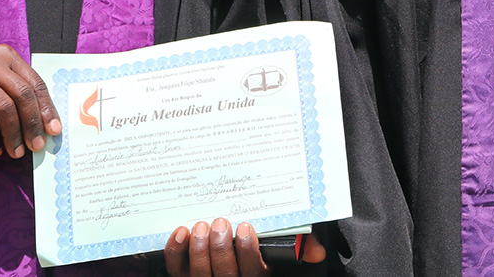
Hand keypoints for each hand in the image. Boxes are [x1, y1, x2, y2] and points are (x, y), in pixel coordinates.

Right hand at [0, 43, 59, 157]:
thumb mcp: (0, 90)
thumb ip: (20, 100)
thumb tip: (47, 127)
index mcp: (5, 55)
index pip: (34, 82)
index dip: (46, 108)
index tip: (54, 129)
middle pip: (22, 94)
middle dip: (32, 123)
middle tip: (37, 145)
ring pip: (5, 109)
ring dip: (14, 136)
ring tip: (16, 152)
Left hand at [164, 220, 325, 275]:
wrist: (226, 259)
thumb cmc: (254, 250)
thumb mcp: (282, 251)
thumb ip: (301, 246)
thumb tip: (317, 251)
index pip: (253, 272)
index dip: (247, 252)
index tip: (244, 227)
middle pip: (225, 275)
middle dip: (221, 249)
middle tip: (221, 222)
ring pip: (199, 275)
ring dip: (199, 250)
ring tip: (201, 226)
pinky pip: (177, 270)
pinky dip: (176, 251)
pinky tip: (181, 232)